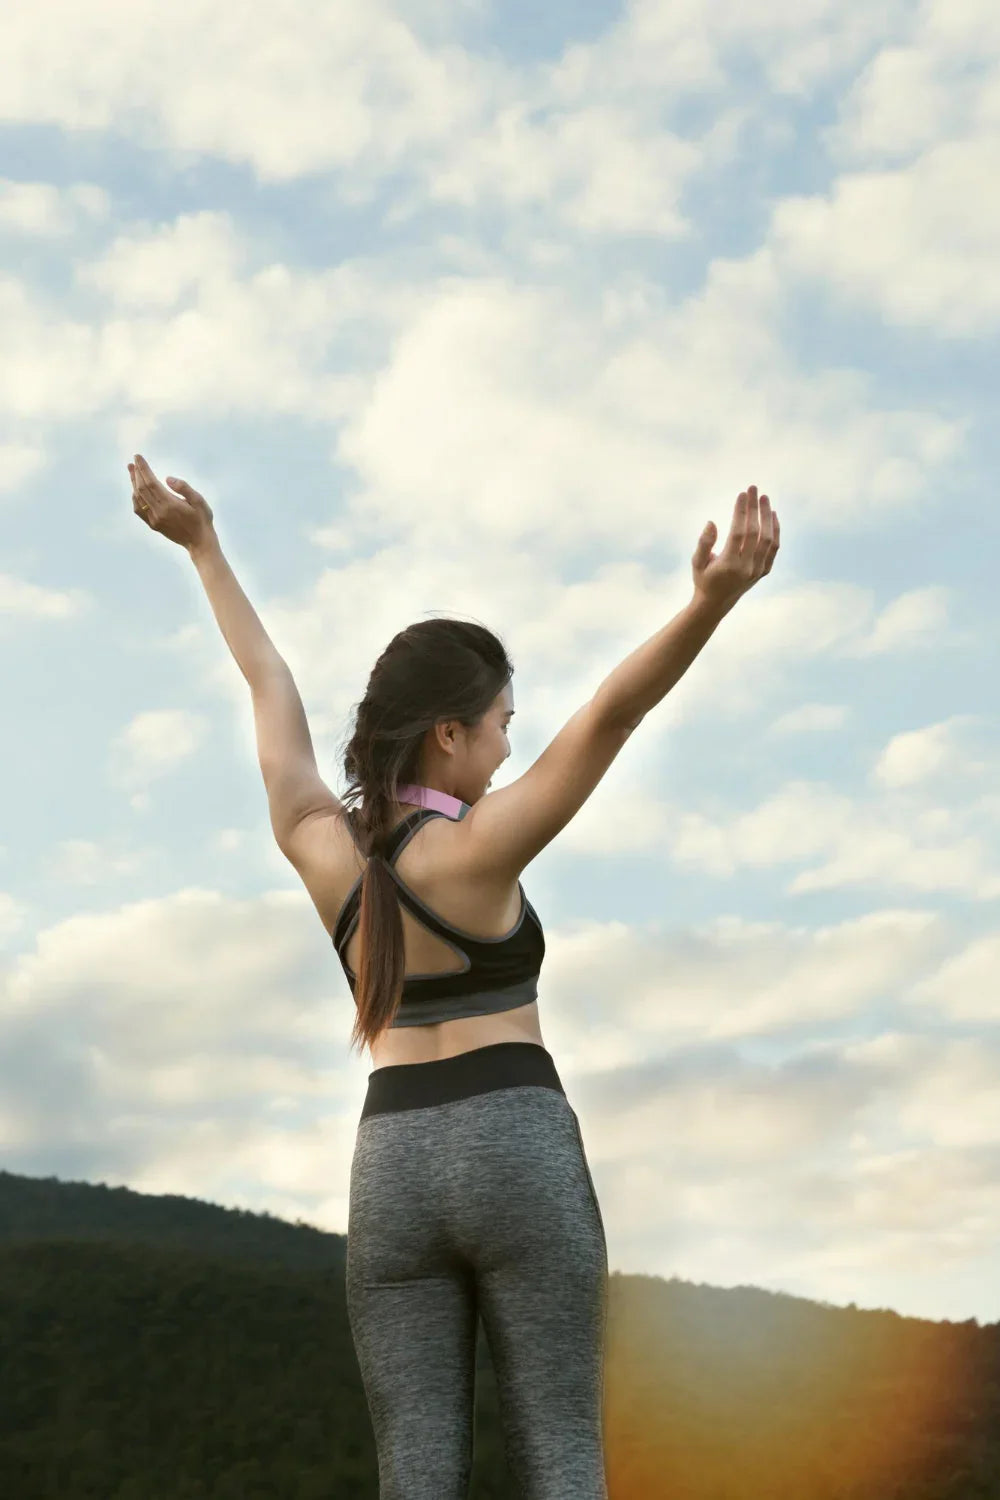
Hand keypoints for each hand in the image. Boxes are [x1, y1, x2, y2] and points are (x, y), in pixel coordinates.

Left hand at [129, 454, 214, 551]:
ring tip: (132, 471)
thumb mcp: (199, 501)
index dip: (143, 468)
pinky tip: (136, 491)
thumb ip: (184, 488)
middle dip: (136, 473)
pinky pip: (139, 509)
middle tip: (133, 462)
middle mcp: (159, 512)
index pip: (151, 482)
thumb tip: (167, 478)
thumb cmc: (202, 520)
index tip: (138, 457)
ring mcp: (155, 519)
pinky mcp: (154, 525)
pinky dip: (135, 497)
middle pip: (141, 488)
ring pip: (138, 498)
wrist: (199, 543)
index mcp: (170, 504)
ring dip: (134, 483)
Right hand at [692, 484, 779, 611]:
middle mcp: (746, 568)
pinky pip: (774, 548)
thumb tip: (711, 522)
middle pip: (755, 533)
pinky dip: (775, 530)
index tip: (741, 494)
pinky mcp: (764, 571)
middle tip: (753, 489)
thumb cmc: (704, 578)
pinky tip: (772, 515)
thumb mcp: (697, 562)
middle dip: (755, 508)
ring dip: (767, 516)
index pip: (739, 533)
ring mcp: (758, 570)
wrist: (717, 602)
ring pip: (768, 539)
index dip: (741, 512)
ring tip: (764, 498)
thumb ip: (704, 543)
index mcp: (729, 565)